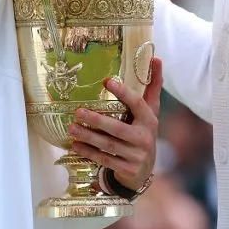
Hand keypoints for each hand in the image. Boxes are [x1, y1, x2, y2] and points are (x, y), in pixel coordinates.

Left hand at [68, 58, 162, 190]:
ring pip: (108, 145)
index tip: (107, 81)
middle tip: (78, 111)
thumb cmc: (143, 133)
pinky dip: (89, 152)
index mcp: (150, 120)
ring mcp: (137, 156)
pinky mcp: (127, 169)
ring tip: (71, 128)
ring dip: (88, 136)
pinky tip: (75, 144)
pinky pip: (104, 159)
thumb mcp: (150, 112)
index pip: (138, 104)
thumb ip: (152, 87)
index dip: (124, 93)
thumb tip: (156, 58)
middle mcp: (145, 138)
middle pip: (118, 128)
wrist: (144, 170)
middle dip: (96, 120)